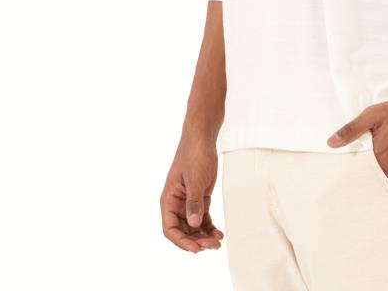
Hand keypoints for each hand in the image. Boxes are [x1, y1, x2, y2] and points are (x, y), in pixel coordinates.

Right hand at [160, 137, 224, 252]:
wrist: (202, 139)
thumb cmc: (194, 155)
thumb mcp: (195, 179)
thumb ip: (194, 203)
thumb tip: (194, 224)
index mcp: (168, 200)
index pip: (170, 229)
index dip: (182, 241)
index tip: (196, 248)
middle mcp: (176, 205)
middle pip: (183, 231)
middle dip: (196, 240)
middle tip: (212, 245)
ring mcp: (187, 203)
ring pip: (193, 227)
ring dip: (204, 237)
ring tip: (217, 243)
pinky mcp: (199, 199)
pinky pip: (202, 219)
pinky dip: (209, 227)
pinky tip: (219, 234)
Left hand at [326, 95, 387, 190]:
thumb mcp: (373, 115)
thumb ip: (352, 130)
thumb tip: (330, 143)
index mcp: (379, 158)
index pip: (359, 175)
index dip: (352, 175)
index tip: (345, 176)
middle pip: (372, 183)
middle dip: (364, 181)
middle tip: (355, 181)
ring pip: (386, 187)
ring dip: (378, 183)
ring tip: (370, 178)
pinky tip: (387, 177)